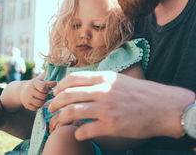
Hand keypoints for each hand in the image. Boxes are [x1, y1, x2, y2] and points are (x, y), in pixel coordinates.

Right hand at [20, 74, 55, 110]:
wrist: (23, 90)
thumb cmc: (36, 85)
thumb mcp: (41, 81)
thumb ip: (49, 83)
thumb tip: (55, 83)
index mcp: (34, 82)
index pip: (43, 88)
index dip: (46, 90)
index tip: (46, 89)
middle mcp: (29, 90)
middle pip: (43, 97)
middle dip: (46, 96)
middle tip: (45, 94)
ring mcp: (27, 98)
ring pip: (39, 104)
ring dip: (43, 102)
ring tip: (42, 99)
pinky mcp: (26, 105)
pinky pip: (35, 108)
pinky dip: (38, 106)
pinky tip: (37, 102)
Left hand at [48, 71, 194, 140]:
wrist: (162, 106)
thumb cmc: (140, 93)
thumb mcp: (118, 79)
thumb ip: (100, 81)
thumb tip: (81, 86)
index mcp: (104, 77)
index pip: (72, 79)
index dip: (59, 87)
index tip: (55, 94)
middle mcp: (102, 90)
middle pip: (67, 95)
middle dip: (54, 103)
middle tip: (50, 110)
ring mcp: (106, 108)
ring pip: (72, 112)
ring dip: (60, 120)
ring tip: (57, 124)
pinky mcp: (111, 126)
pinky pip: (85, 130)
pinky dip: (77, 133)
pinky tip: (78, 134)